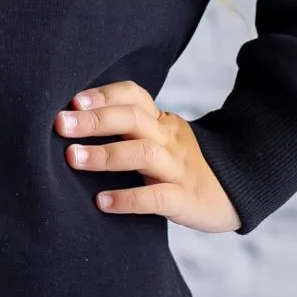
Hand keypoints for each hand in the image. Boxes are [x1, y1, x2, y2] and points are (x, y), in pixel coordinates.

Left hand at [54, 79, 241, 232]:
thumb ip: (128, 131)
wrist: (236, 193)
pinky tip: (102, 202)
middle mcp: (169, 139)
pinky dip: (127, 199)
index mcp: (161, 122)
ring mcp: (178, 169)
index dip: (104, 94)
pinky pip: (156, 197)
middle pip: (134, 118)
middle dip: (95, 120)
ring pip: (143, 153)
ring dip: (105, 154)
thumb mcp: (160, 140)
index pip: (134, 95)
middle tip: (61, 124)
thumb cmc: (181, 167)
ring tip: (73, 158)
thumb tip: (73, 124)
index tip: (73, 101)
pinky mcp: (185, 200)